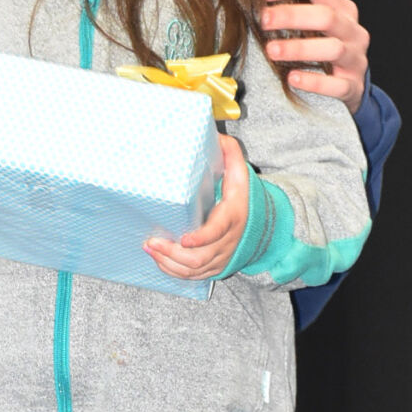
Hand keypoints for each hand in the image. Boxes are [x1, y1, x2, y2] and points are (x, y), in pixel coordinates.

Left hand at [147, 133, 251, 280]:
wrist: (261, 228)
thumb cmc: (242, 198)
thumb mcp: (241, 175)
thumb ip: (230, 154)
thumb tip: (215, 134)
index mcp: (232, 218)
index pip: (216, 232)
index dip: (201, 238)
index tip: (184, 238)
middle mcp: (226, 243)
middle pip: (199, 258)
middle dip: (172, 253)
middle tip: (152, 241)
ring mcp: (220, 258)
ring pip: (193, 270)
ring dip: (169, 263)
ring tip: (150, 248)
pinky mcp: (213, 268)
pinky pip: (192, 277)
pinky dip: (173, 272)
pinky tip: (158, 260)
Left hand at [258, 0, 369, 112]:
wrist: (350, 80)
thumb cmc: (325, 41)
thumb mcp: (318, 14)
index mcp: (341, 6)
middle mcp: (352, 29)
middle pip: (326, 16)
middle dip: (291, 16)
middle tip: (263, 20)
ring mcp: (355, 58)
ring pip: (332, 48)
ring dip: (299, 48)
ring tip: (271, 50)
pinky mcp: (353, 85)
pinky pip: (337, 84)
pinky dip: (314, 81)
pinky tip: (293, 77)